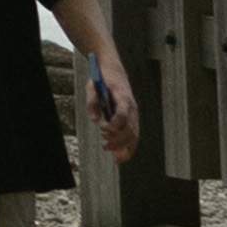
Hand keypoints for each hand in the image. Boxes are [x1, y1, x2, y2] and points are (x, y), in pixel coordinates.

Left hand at [87, 50, 142, 170]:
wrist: (114, 69)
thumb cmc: (102, 78)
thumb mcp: (92, 86)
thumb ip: (92, 102)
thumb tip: (94, 121)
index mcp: (123, 97)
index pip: (123, 115)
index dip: (114, 125)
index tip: (102, 129)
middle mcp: (132, 106)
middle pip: (130, 129)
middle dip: (118, 141)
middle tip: (104, 145)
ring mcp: (134, 113)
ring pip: (134, 135)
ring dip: (122, 146)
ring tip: (108, 149)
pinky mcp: (133, 118)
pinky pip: (134, 136)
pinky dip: (128, 148)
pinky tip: (119, 157)